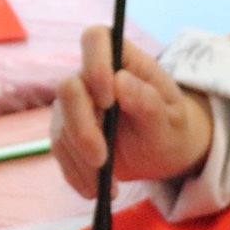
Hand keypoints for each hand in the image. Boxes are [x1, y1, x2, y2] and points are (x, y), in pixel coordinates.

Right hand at [52, 26, 213, 196]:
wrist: (164, 152)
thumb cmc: (171, 127)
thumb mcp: (170, 119)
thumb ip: (148, 100)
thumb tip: (120, 81)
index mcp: (122, 60)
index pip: (95, 39)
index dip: (94, 64)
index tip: (109, 99)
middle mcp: (91, 77)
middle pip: (68, 88)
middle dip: (82, 127)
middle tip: (102, 160)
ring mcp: (75, 105)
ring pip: (60, 125)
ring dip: (80, 160)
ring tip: (108, 187)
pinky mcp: (66, 132)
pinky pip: (59, 150)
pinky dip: (75, 173)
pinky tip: (95, 190)